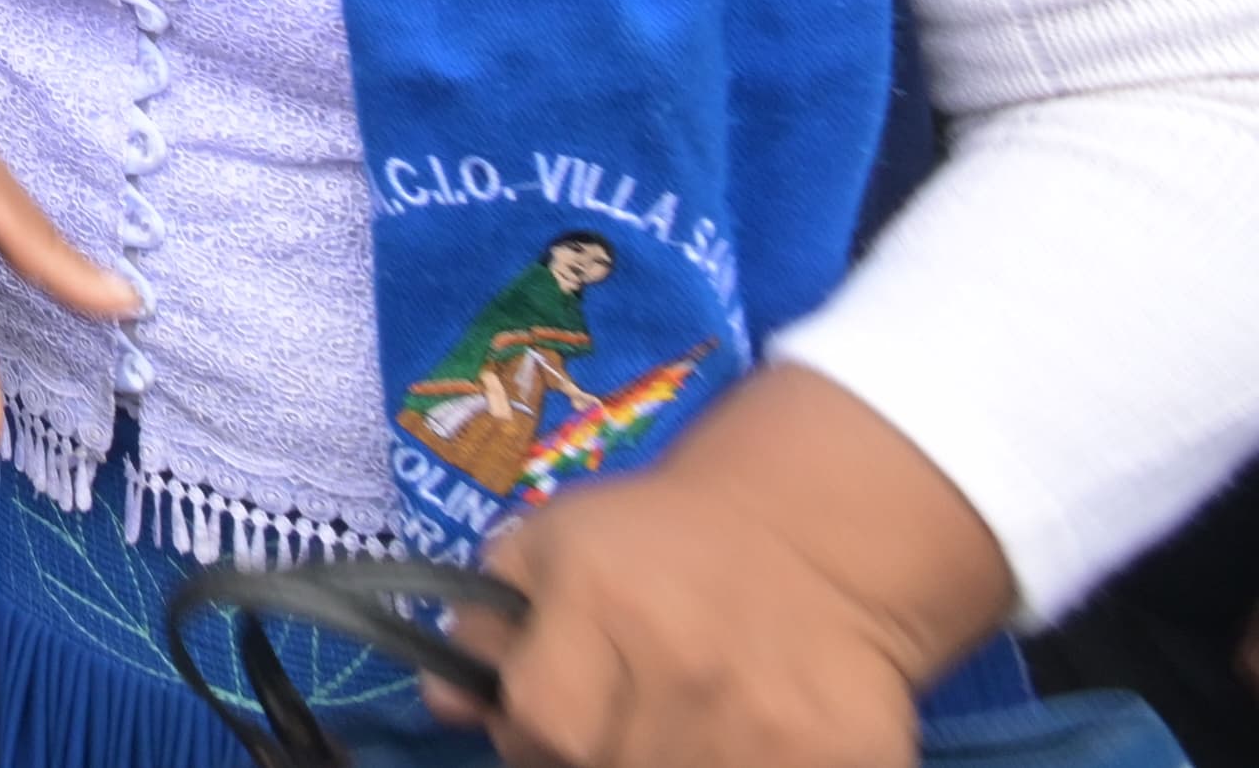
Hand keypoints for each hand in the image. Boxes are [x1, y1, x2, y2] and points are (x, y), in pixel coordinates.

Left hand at [427, 367, 1005, 767]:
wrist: (814, 540)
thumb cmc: (660, 544)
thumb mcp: (554, 546)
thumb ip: (488, 621)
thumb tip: (445, 701)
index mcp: (604, 599)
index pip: (537, 724)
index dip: (527, 732)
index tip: (544, 719)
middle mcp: (685, 663)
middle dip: (592, 754)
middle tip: (613, 721)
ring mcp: (767, 724)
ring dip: (658, 765)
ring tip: (669, 726)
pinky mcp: (839, 763)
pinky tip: (732, 742)